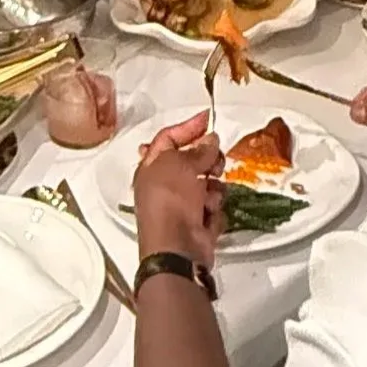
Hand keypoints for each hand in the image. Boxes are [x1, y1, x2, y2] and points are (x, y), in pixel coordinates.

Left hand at [132, 111, 224, 267]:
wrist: (176, 249)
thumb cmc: (170, 202)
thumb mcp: (181, 165)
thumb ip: (198, 150)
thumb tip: (210, 140)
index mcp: (152, 166)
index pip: (169, 138)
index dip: (188, 127)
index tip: (208, 118)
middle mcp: (164, 185)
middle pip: (193, 162)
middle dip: (208, 162)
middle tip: (214, 165)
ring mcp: (181, 206)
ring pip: (208, 185)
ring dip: (212, 191)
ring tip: (208, 199)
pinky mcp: (197, 224)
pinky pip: (214, 209)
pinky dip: (213, 213)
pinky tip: (207, 218)